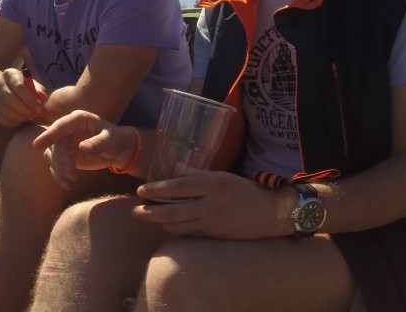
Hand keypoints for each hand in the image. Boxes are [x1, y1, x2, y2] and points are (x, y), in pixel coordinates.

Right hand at [0, 68, 45, 126]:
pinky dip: (14, 122)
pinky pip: (2, 120)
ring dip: (21, 118)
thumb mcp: (31, 84)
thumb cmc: (22, 86)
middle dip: (26, 111)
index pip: (19, 87)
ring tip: (29, 117)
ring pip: (7, 112)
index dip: (31, 100)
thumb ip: (38, 90)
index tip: (39, 109)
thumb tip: (42, 97)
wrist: (2, 88)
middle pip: (12, 101)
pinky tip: (20, 120)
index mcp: (9, 74)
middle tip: (34, 115)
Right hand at [32, 110, 137, 189]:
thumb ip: (98, 143)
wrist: (117, 150)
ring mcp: (65, 143)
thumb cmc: (115, 139)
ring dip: (58, 169)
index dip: (48, 135)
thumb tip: (83, 148)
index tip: (37, 145)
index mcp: (78, 120)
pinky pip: (56, 167)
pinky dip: (59, 177)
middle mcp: (68, 130)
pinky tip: (68, 185)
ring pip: (51, 156)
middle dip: (60, 160)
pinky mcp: (65, 157)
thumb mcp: (110, 139)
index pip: (60, 126)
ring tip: (73, 179)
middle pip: (54, 144)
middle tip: (72, 173)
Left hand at [133, 168, 293, 239]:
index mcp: (214, 184)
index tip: (141, 191)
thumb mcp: (223, 177)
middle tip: (135, 211)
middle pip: (174, 211)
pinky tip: (168, 226)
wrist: (271, 214)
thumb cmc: (246, 191)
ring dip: (161, 223)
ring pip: (179, 226)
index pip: (179, 186)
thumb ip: (198, 174)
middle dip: (151, 212)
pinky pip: (190, 234)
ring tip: (149, 217)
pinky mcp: (215, 237)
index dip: (158, 189)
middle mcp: (212, 205)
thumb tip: (175, 169)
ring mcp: (213, 223)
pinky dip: (176, 230)